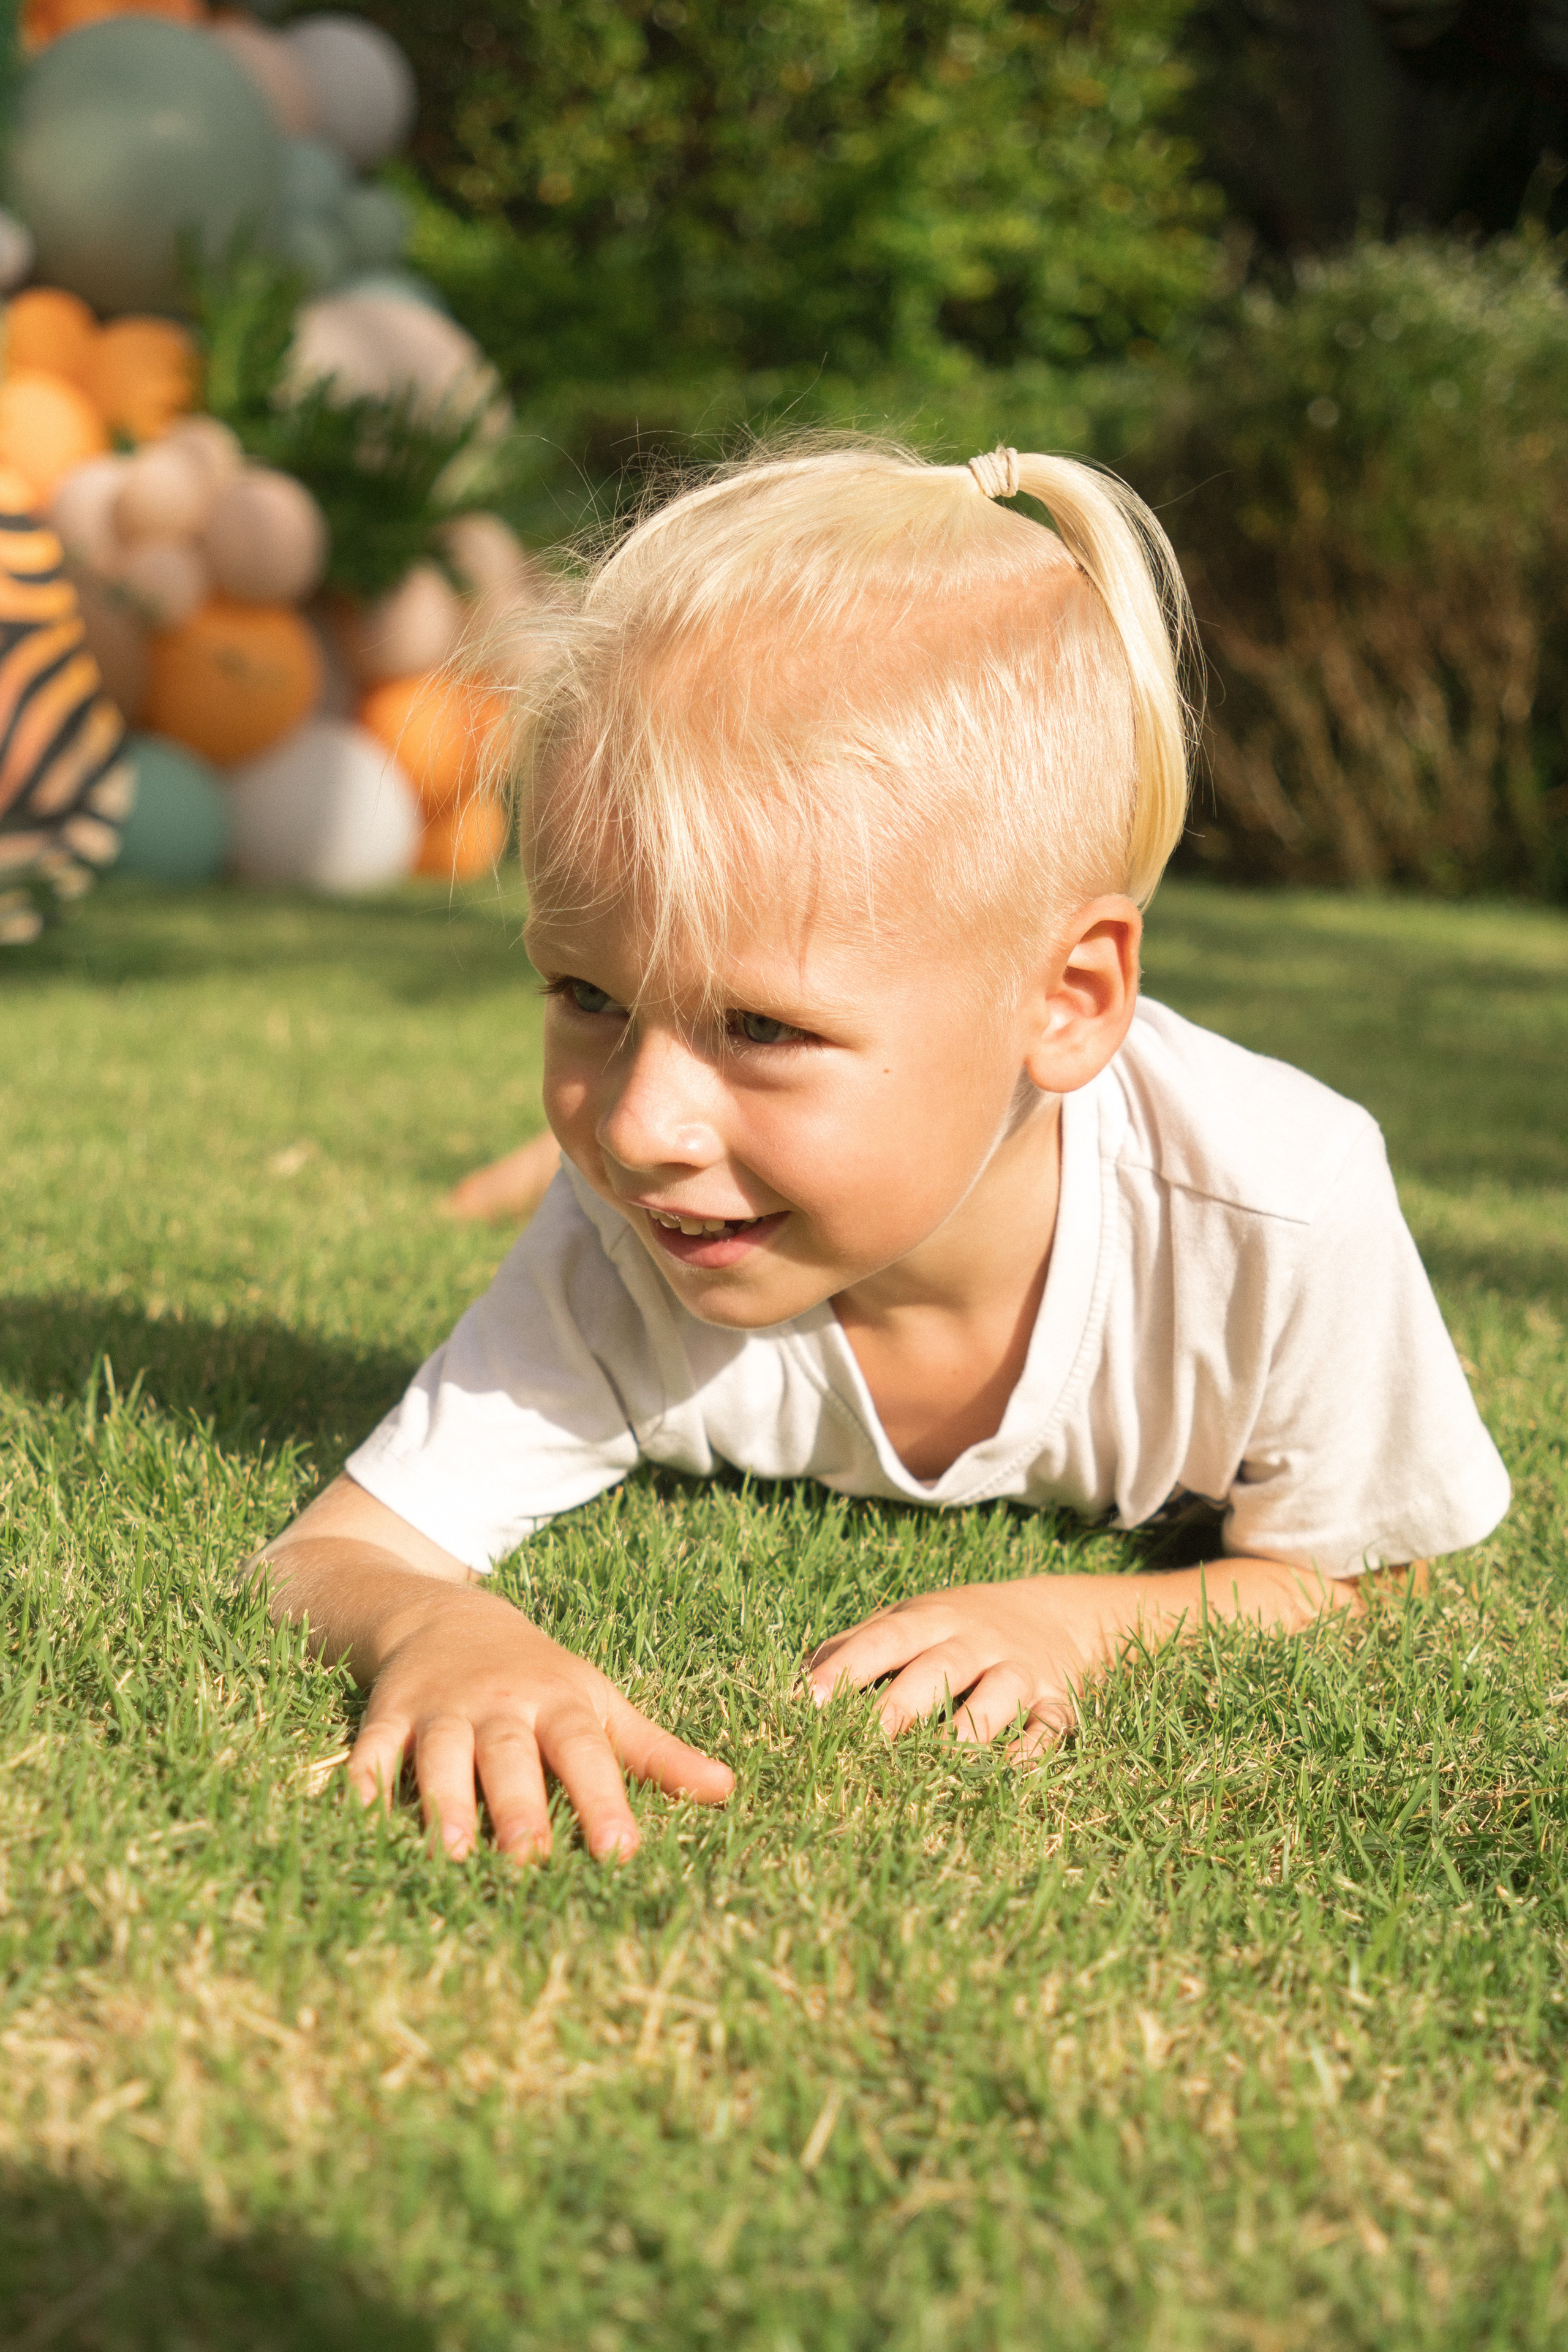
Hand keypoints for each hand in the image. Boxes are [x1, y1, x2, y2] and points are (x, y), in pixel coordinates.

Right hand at [348, 1581, 733, 1862]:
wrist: (446, 1616)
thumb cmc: (538, 1677)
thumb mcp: (598, 1704)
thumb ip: (657, 1753)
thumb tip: (726, 1791)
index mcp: (558, 1704)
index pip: (585, 1753)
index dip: (603, 1800)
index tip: (621, 1852)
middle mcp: (499, 1706)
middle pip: (511, 1756)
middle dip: (520, 1807)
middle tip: (530, 1861)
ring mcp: (440, 1710)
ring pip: (442, 1755)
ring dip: (444, 1801)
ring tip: (450, 1852)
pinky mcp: (388, 1715)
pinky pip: (373, 1748)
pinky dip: (364, 1779)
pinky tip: (357, 1814)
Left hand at [805, 1576, 1118, 1757]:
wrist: (1054, 1615)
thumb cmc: (956, 1627)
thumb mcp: (908, 1621)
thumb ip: (853, 1646)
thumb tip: (787, 1686)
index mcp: (930, 1620)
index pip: (883, 1639)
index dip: (845, 1667)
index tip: (806, 1700)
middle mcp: (976, 1641)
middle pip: (937, 1670)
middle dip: (900, 1707)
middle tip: (862, 1744)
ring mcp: (1020, 1670)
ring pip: (997, 1696)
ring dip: (968, 1730)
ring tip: (936, 1763)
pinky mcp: (1057, 1701)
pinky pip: (1047, 1728)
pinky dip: (1030, 1753)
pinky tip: (1006, 1776)